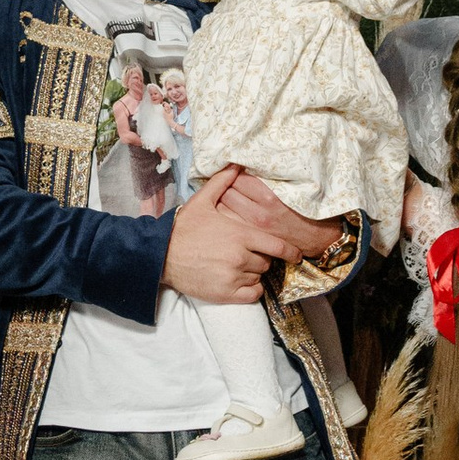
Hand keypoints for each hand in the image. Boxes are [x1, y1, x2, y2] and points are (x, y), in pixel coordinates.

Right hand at [164, 170, 277, 305]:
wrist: (161, 255)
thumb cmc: (183, 228)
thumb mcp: (202, 201)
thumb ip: (222, 183)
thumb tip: (235, 164)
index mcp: (240, 235)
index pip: (277, 246)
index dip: (290, 251)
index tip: (297, 254)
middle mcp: (241, 257)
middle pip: (267, 262)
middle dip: (262, 258)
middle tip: (249, 254)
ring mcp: (233, 277)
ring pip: (258, 277)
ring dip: (254, 273)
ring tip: (239, 266)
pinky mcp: (225, 294)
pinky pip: (252, 295)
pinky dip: (251, 290)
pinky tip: (243, 282)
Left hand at [220, 170, 343, 265]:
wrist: (318, 237)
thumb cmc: (305, 207)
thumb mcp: (291, 188)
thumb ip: (268, 177)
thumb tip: (246, 164)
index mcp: (269, 196)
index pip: (238, 177)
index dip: (234, 171)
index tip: (236, 169)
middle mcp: (258, 213)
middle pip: (226, 191)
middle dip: (225, 184)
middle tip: (229, 181)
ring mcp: (252, 228)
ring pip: (222, 208)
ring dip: (221, 199)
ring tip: (226, 195)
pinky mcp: (250, 238)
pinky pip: (227, 222)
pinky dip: (223, 215)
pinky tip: (228, 211)